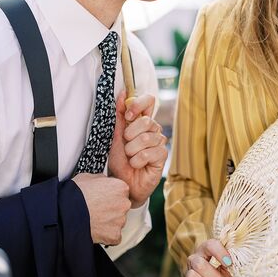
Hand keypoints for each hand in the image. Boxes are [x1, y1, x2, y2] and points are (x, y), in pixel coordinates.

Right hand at [72, 173, 130, 244]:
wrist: (64, 215)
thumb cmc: (73, 196)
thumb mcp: (87, 177)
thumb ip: (102, 179)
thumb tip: (103, 181)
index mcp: (120, 187)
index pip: (122, 191)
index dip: (111, 195)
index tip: (104, 198)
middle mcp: (124, 203)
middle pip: (121, 207)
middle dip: (111, 209)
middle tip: (96, 209)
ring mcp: (120, 220)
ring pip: (117, 221)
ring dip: (108, 221)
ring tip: (93, 219)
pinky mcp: (114, 235)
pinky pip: (113, 236)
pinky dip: (105, 235)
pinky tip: (95, 229)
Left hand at [108, 92, 167, 207]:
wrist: (122, 182)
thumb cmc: (120, 161)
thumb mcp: (115, 136)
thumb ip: (118, 116)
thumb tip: (122, 94)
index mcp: (142, 121)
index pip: (149, 101)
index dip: (139, 103)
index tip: (128, 114)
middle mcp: (153, 129)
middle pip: (146, 121)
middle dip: (130, 135)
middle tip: (126, 146)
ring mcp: (159, 142)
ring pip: (145, 138)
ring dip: (131, 151)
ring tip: (130, 158)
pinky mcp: (162, 155)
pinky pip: (148, 153)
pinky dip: (137, 160)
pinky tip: (137, 165)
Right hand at [183, 239, 233, 276]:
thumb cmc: (225, 269)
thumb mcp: (232, 263)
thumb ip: (233, 257)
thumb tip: (234, 259)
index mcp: (207, 248)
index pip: (211, 245)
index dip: (220, 253)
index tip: (229, 263)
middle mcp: (195, 257)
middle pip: (199, 265)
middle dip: (214, 276)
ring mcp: (189, 271)